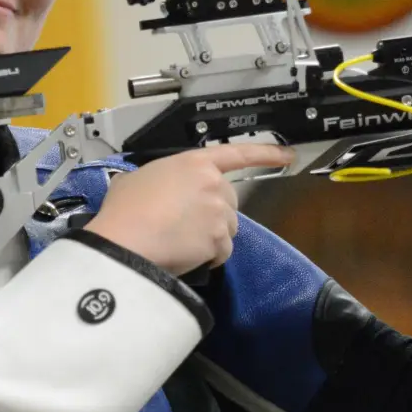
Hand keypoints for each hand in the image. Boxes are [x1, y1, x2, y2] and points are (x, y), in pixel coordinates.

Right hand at [86, 143, 294, 276]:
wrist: (125, 240)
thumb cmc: (124, 210)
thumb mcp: (134, 180)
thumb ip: (155, 180)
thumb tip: (149, 189)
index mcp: (194, 163)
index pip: (237, 154)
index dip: (265, 153)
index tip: (287, 154)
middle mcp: (213, 184)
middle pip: (229, 201)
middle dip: (213, 215)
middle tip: (184, 226)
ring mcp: (219, 212)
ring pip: (226, 229)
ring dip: (209, 238)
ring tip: (178, 242)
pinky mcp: (219, 240)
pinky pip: (220, 253)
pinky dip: (206, 258)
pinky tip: (184, 255)